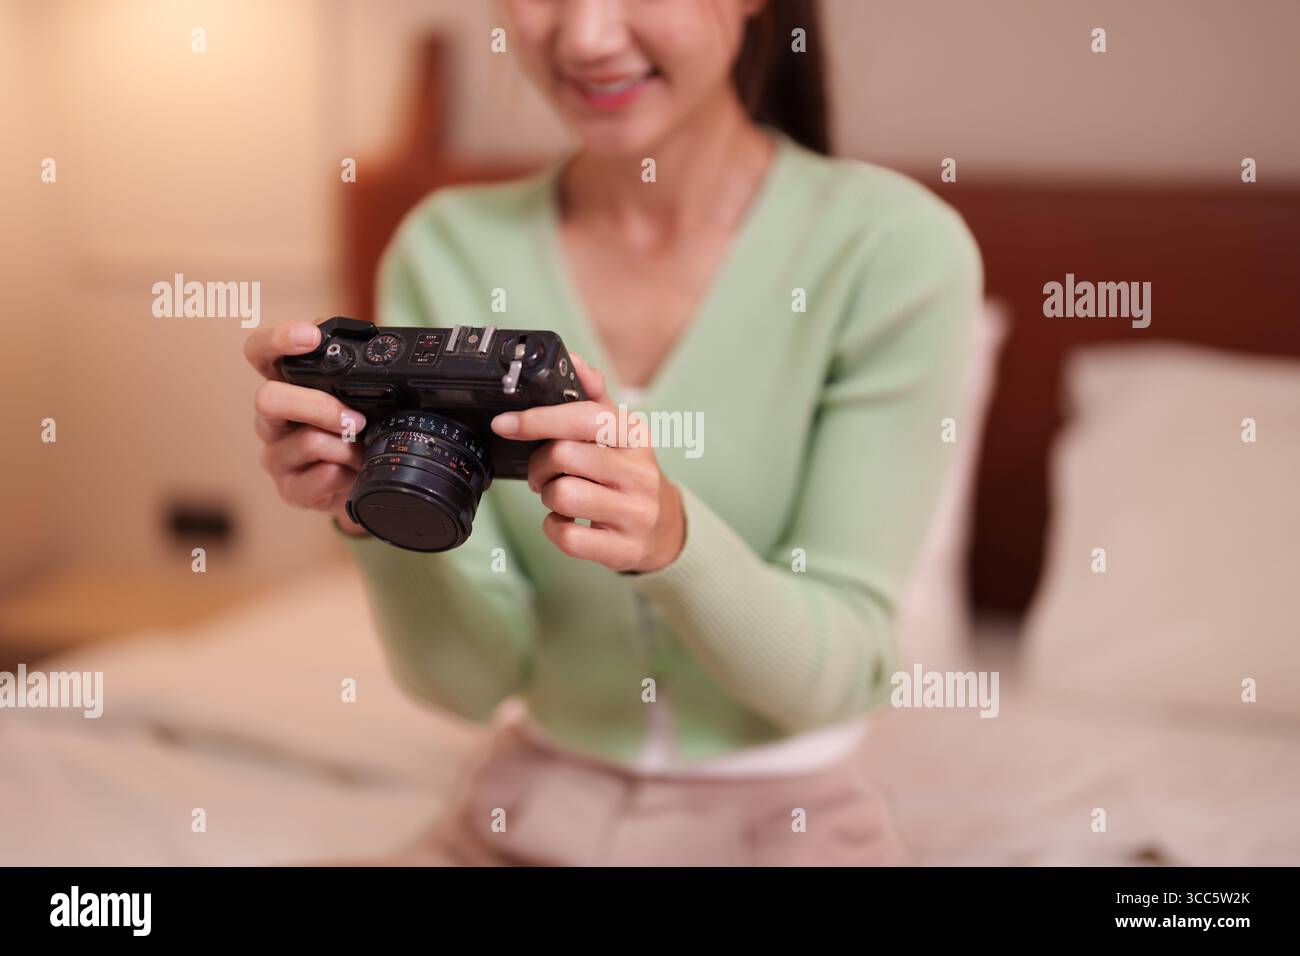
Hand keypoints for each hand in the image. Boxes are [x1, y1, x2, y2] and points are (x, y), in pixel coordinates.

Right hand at [243, 321, 368, 534]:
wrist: (361, 485)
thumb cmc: (357, 433)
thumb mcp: (360, 397)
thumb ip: (355, 369)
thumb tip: (373, 337)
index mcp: (286, 385)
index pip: (260, 353)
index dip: (277, 340)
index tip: (311, 337)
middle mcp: (272, 418)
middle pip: (269, 398)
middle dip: (319, 405)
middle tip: (357, 420)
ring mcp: (277, 455)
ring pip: (306, 441)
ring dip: (347, 447)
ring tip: (364, 451)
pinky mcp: (290, 489)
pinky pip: (319, 478)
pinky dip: (346, 475)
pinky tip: (353, 474)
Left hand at [491, 354, 684, 572]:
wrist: (665, 528)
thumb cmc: (629, 473)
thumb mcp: (619, 432)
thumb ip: (594, 396)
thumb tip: (574, 360)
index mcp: (635, 436)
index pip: (585, 417)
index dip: (539, 418)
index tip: (505, 423)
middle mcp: (640, 473)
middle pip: (565, 455)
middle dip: (540, 464)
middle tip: (543, 471)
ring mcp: (634, 513)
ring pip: (564, 496)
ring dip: (548, 496)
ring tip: (558, 495)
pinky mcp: (623, 548)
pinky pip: (568, 536)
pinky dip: (554, 527)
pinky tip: (566, 520)